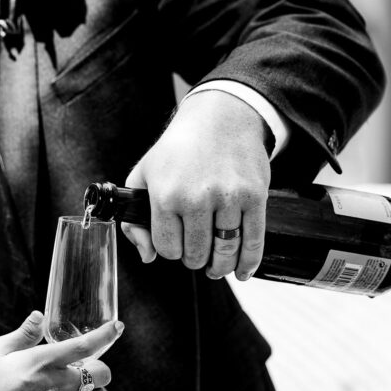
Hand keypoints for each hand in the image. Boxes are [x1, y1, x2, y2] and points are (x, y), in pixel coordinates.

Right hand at [0, 312, 119, 390]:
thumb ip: (23, 333)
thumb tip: (39, 316)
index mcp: (43, 361)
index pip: (85, 346)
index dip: (105, 335)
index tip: (116, 327)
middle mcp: (56, 385)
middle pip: (101, 374)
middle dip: (99, 367)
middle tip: (86, 366)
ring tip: (78, 388)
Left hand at [122, 90, 270, 280]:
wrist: (220, 118)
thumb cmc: (179, 149)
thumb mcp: (143, 177)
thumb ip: (135, 221)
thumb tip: (148, 257)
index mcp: (165, 195)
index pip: (167, 248)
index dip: (170, 250)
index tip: (175, 242)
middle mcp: (196, 198)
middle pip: (196, 255)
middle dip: (194, 259)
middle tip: (196, 251)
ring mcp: (228, 197)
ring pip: (225, 252)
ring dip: (220, 265)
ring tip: (217, 266)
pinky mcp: (254, 196)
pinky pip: (253, 241)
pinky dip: (248, 263)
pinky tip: (243, 272)